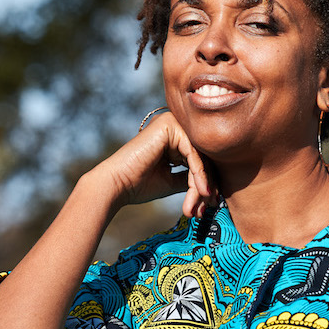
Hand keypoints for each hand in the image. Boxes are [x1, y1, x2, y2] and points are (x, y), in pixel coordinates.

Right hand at [93, 111, 216, 217]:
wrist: (116, 186)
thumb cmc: (139, 185)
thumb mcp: (173, 180)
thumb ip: (191, 177)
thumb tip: (213, 186)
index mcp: (173, 136)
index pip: (199, 158)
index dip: (208, 181)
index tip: (212, 203)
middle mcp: (173, 125)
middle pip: (202, 155)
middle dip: (208, 183)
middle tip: (211, 205)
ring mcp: (171, 123)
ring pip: (199, 155)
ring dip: (203, 182)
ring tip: (203, 203)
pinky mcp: (168, 126)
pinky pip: (192, 152)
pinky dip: (198, 173)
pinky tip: (201, 191)